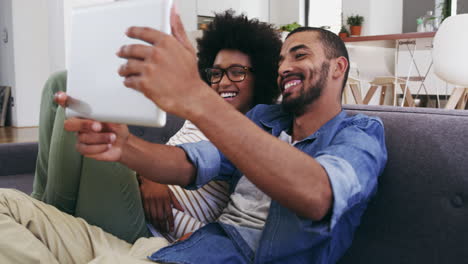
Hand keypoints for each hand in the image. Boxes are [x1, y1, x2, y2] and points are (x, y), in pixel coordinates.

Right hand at [54, 92, 130, 160]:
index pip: (69, 103)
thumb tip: (109, 103)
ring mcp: (80, 136)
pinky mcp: (83, 148)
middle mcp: (78, 123)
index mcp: (84, 111)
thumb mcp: (116, 116)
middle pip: (69, 124)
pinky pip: (85, 149)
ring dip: (100, 137)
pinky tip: (108, 145)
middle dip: (84, 124)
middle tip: (98, 126)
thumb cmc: (117, 127)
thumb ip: (109, 110)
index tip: (62, 97)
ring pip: (83, 137)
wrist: (122, 143)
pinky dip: (99, 147)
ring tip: (112, 137)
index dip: (62, 99)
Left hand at [116, 4, 215, 118]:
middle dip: (124, 51)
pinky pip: (129, 80)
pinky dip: (128, 81)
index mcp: (166, 43)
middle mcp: (156, 54)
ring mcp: (149, 69)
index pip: (144, 32)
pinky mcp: (144, 84)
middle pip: (132, 49)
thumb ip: (178, 29)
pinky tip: (130, 81)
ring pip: (128, 65)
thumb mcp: (188, 49)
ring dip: (124, 68)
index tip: (129, 32)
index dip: (134, 31)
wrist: (191, 97)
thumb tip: (174, 11)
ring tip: (123, 70)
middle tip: (121, 53)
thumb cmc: (190, 76)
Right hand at [139, 176, 183, 232]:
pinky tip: (152, 222)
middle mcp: (158, 200)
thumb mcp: (170, 192)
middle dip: (163, 225)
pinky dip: (149, 219)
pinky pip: (146, 212)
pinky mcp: (143, 201)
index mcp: (166, 198)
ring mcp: (150, 201)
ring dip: (156, 224)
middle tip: (165, 231)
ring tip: (159, 229)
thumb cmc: (161, 185)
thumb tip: (182, 210)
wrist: (149, 177)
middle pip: (161, 217)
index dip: (171, 222)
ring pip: (153, 216)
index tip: (172, 229)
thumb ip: (176, 202)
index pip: (169, 213)